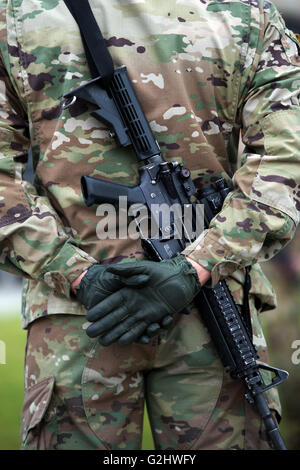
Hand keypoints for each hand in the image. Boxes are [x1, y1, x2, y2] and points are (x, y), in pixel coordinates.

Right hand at [85, 254, 201, 345]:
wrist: (180, 277)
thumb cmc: (160, 270)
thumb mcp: (142, 267)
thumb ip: (126, 270)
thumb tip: (110, 269)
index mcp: (127, 293)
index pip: (110, 303)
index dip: (100, 310)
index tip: (89, 316)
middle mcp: (133, 304)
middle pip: (115, 318)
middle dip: (104, 327)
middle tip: (92, 335)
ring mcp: (143, 312)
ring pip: (127, 326)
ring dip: (117, 334)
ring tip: (106, 341)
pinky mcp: (154, 318)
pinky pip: (143, 329)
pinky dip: (137, 335)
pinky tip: (127, 339)